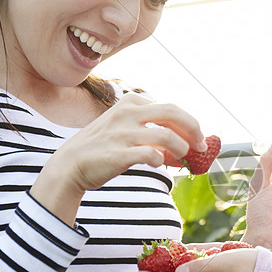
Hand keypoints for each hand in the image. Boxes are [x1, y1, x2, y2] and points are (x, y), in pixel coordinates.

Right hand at [30, 93, 205, 223]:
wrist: (70, 167)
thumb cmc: (101, 150)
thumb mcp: (124, 131)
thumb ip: (150, 133)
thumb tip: (184, 148)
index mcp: (129, 104)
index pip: (170, 108)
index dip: (188, 123)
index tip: (197, 137)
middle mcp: (127, 114)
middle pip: (173, 113)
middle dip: (194, 129)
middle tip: (201, 146)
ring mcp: (123, 133)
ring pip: (166, 135)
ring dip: (181, 148)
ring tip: (183, 159)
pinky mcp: (119, 153)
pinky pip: (151, 155)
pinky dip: (160, 161)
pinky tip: (158, 165)